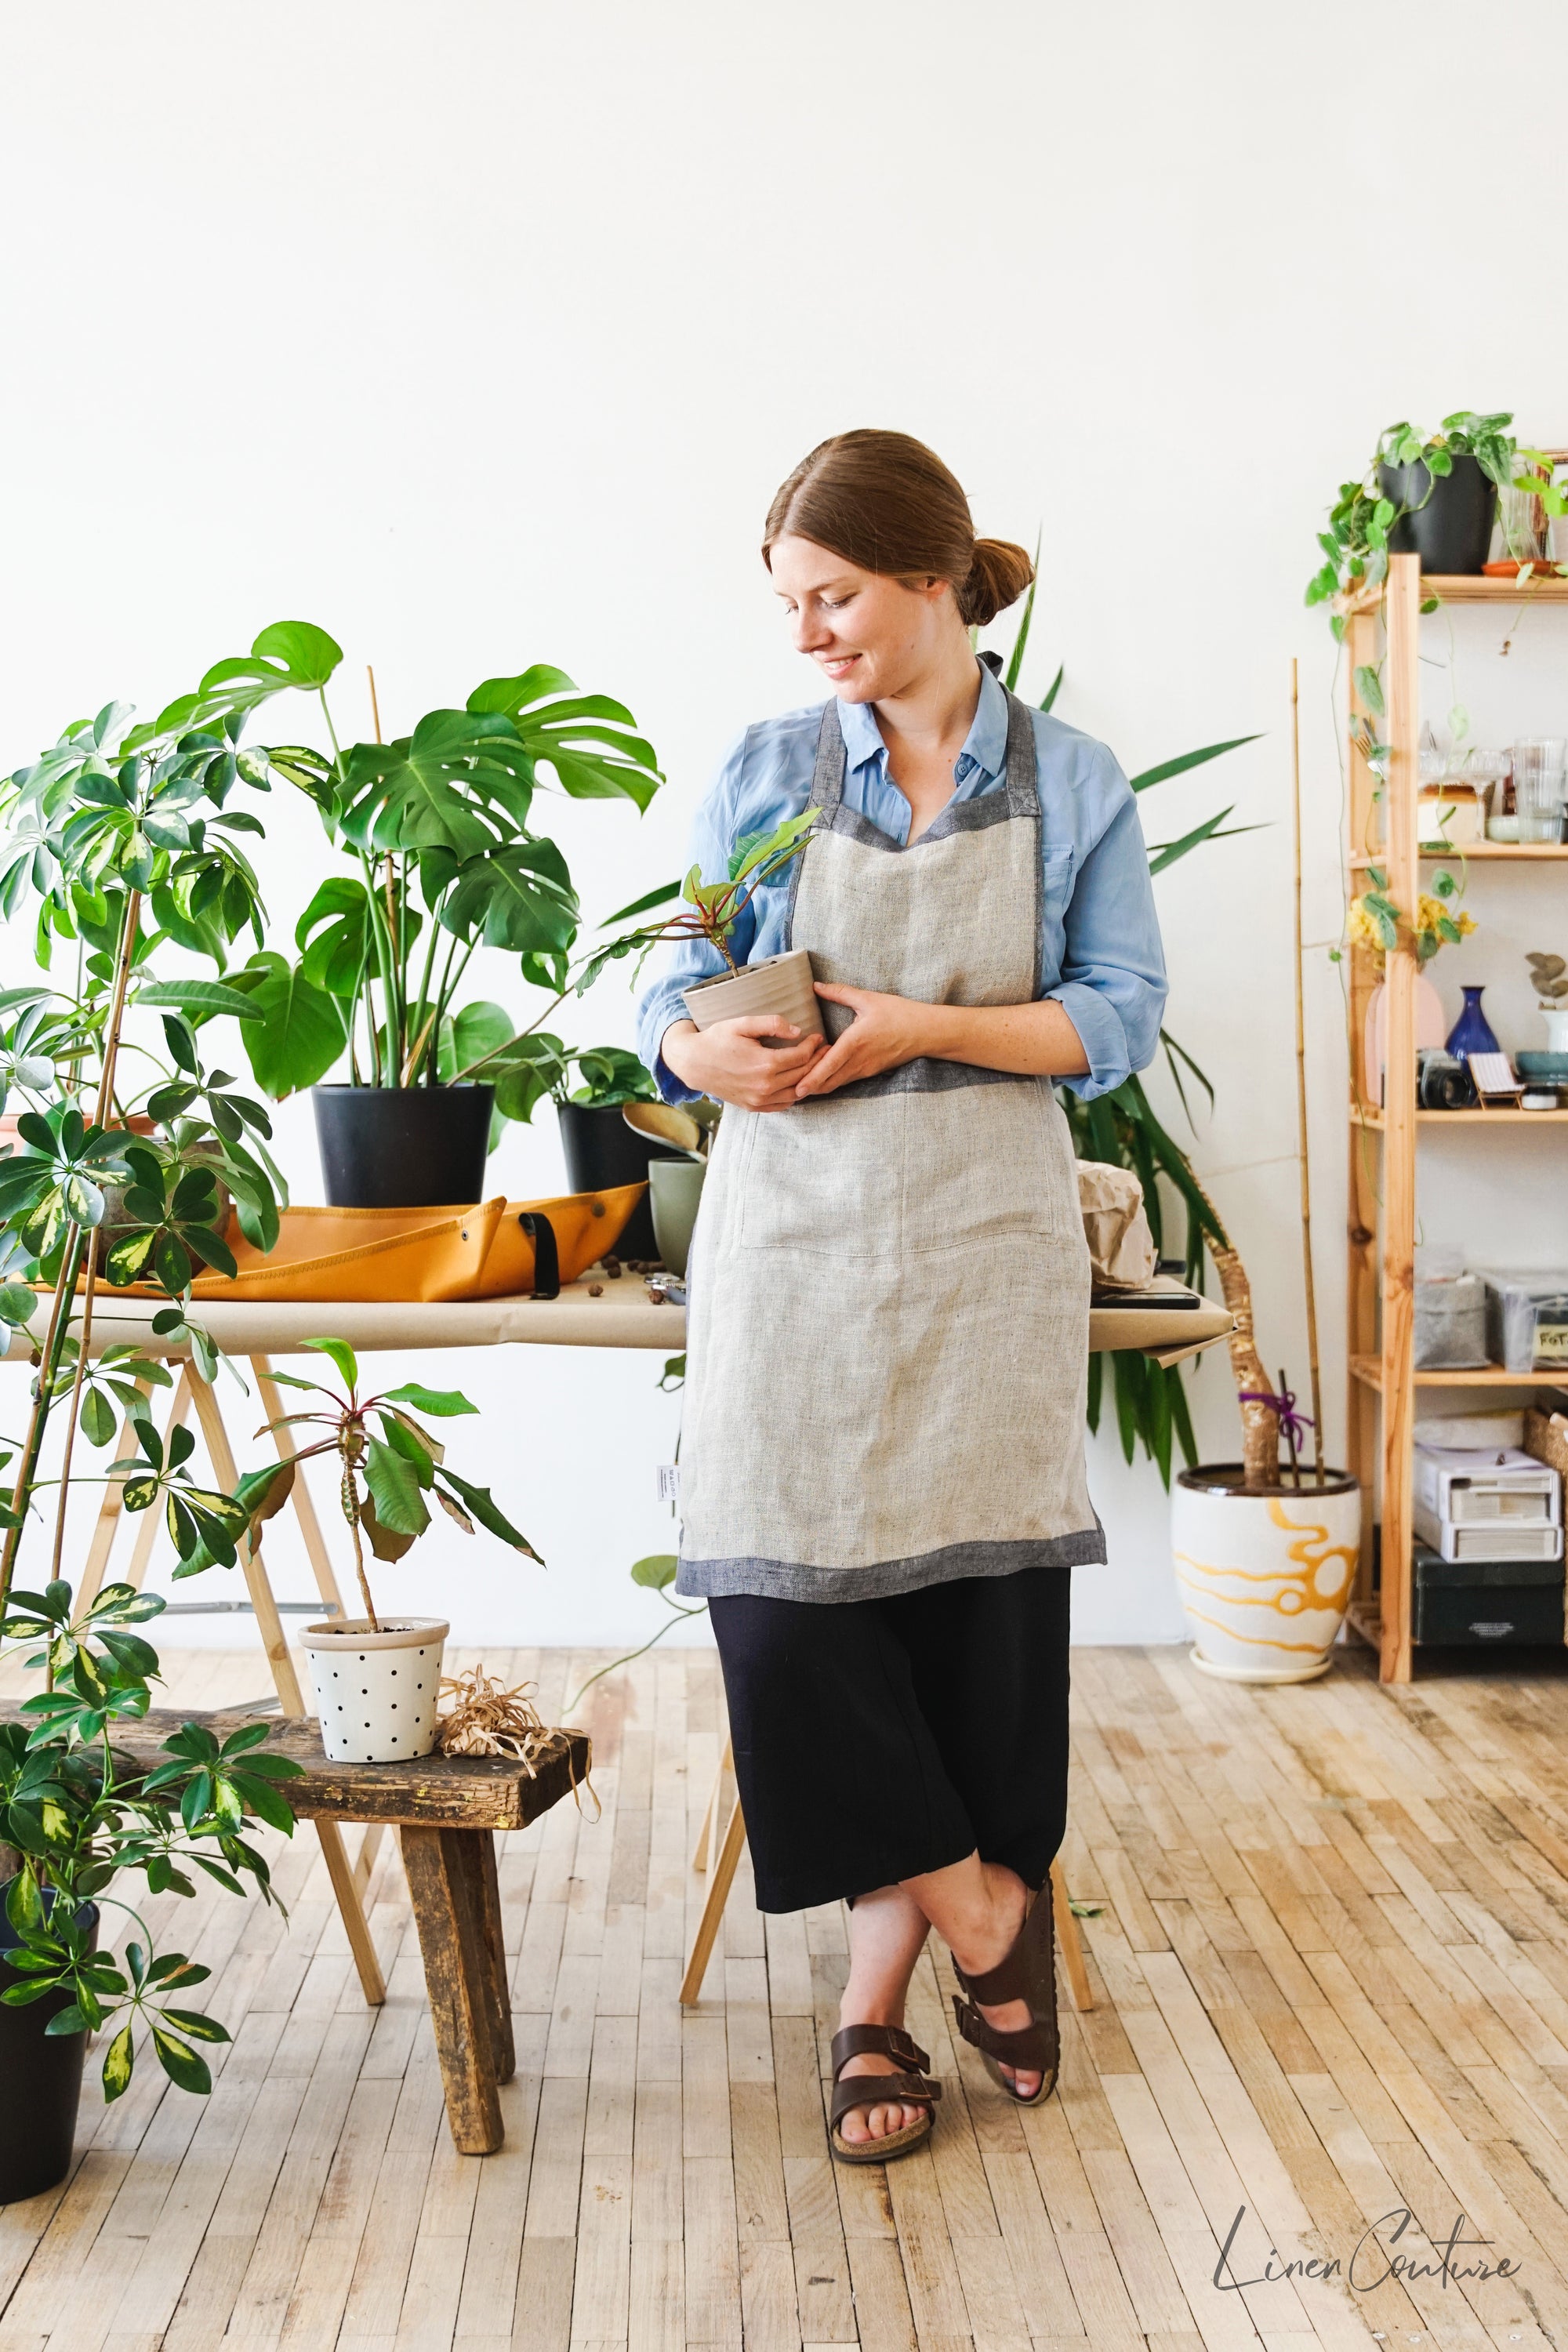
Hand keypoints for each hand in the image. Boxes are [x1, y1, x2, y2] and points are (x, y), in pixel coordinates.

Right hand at [661, 1015, 825, 1110]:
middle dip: (817, 1061)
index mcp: (764, 1064)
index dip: (813, 1045)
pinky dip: (794, 1094)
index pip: (801, 1057)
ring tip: (815, 1066)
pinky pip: (783, 1105)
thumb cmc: (717, 1040)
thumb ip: (771, 1024)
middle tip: (825, 1050)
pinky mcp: (754, 1107)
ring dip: (809, 1079)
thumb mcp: (742, 1024)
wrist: (693, 1063)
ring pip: (797, 1093)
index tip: (817, 1037)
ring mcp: (759, 1100)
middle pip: (803, 1075)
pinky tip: (797, 1082)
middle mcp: (765, 1086)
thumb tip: (797, 1031)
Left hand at [792, 984, 937, 1099]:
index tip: (797, 1087)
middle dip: (809, 1085)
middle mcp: (859, 1061)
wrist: (926, 1032)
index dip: (812, 1078)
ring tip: (799, 1082)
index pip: (829, 1065)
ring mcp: (865, 1069)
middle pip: (829, 1081)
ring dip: (820, 1083)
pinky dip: (832, 1079)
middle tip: (789, 1086)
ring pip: (837, 1083)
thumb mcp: (868, 999)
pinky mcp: (870, 1072)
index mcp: (855, 1042)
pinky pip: (846, 1080)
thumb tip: (816, 985)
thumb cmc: (899, 1014)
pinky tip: (820, 1074)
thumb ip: (839, 993)